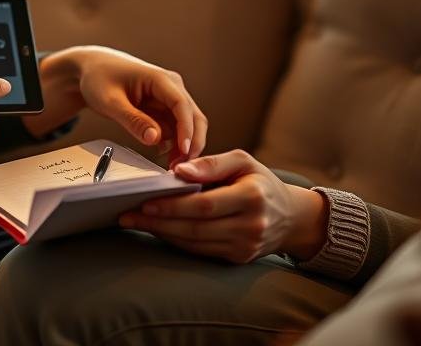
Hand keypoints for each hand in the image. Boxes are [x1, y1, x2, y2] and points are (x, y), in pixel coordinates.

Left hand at [72, 46, 206, 163]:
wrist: (92, 68)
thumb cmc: (99, 78)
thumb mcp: (110, 101)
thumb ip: (133, 120)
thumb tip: (155, 139)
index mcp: (160, 79)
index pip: (181, 105)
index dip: (186, 130)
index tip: (184, 152)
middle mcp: (171, 86)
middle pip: (194, 117)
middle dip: (191, 142)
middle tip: (180, 167)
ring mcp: (169, 97)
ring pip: (188, 126)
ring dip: (182, 146)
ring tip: (169, 165)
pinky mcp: (164, 107)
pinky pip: (175, 128)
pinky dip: (173, 142)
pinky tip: (162, 153)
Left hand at [119, 149, 326, 263]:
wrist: (291, 217)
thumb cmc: (260, 182)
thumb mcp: (242, 161)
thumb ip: (211, 163)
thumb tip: (178, 171)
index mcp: (252, 196)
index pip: (205, 204)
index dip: (173, 205)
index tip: (145, 201)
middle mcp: (251, 226)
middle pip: (196, 227)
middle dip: (158, 222)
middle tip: (129, 215)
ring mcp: (245, 246)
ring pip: (195, 243)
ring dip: (162, 233)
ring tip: (136, 222)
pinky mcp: (238, 259)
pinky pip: (200, 251)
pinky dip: (177, 241)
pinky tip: (158, 230)